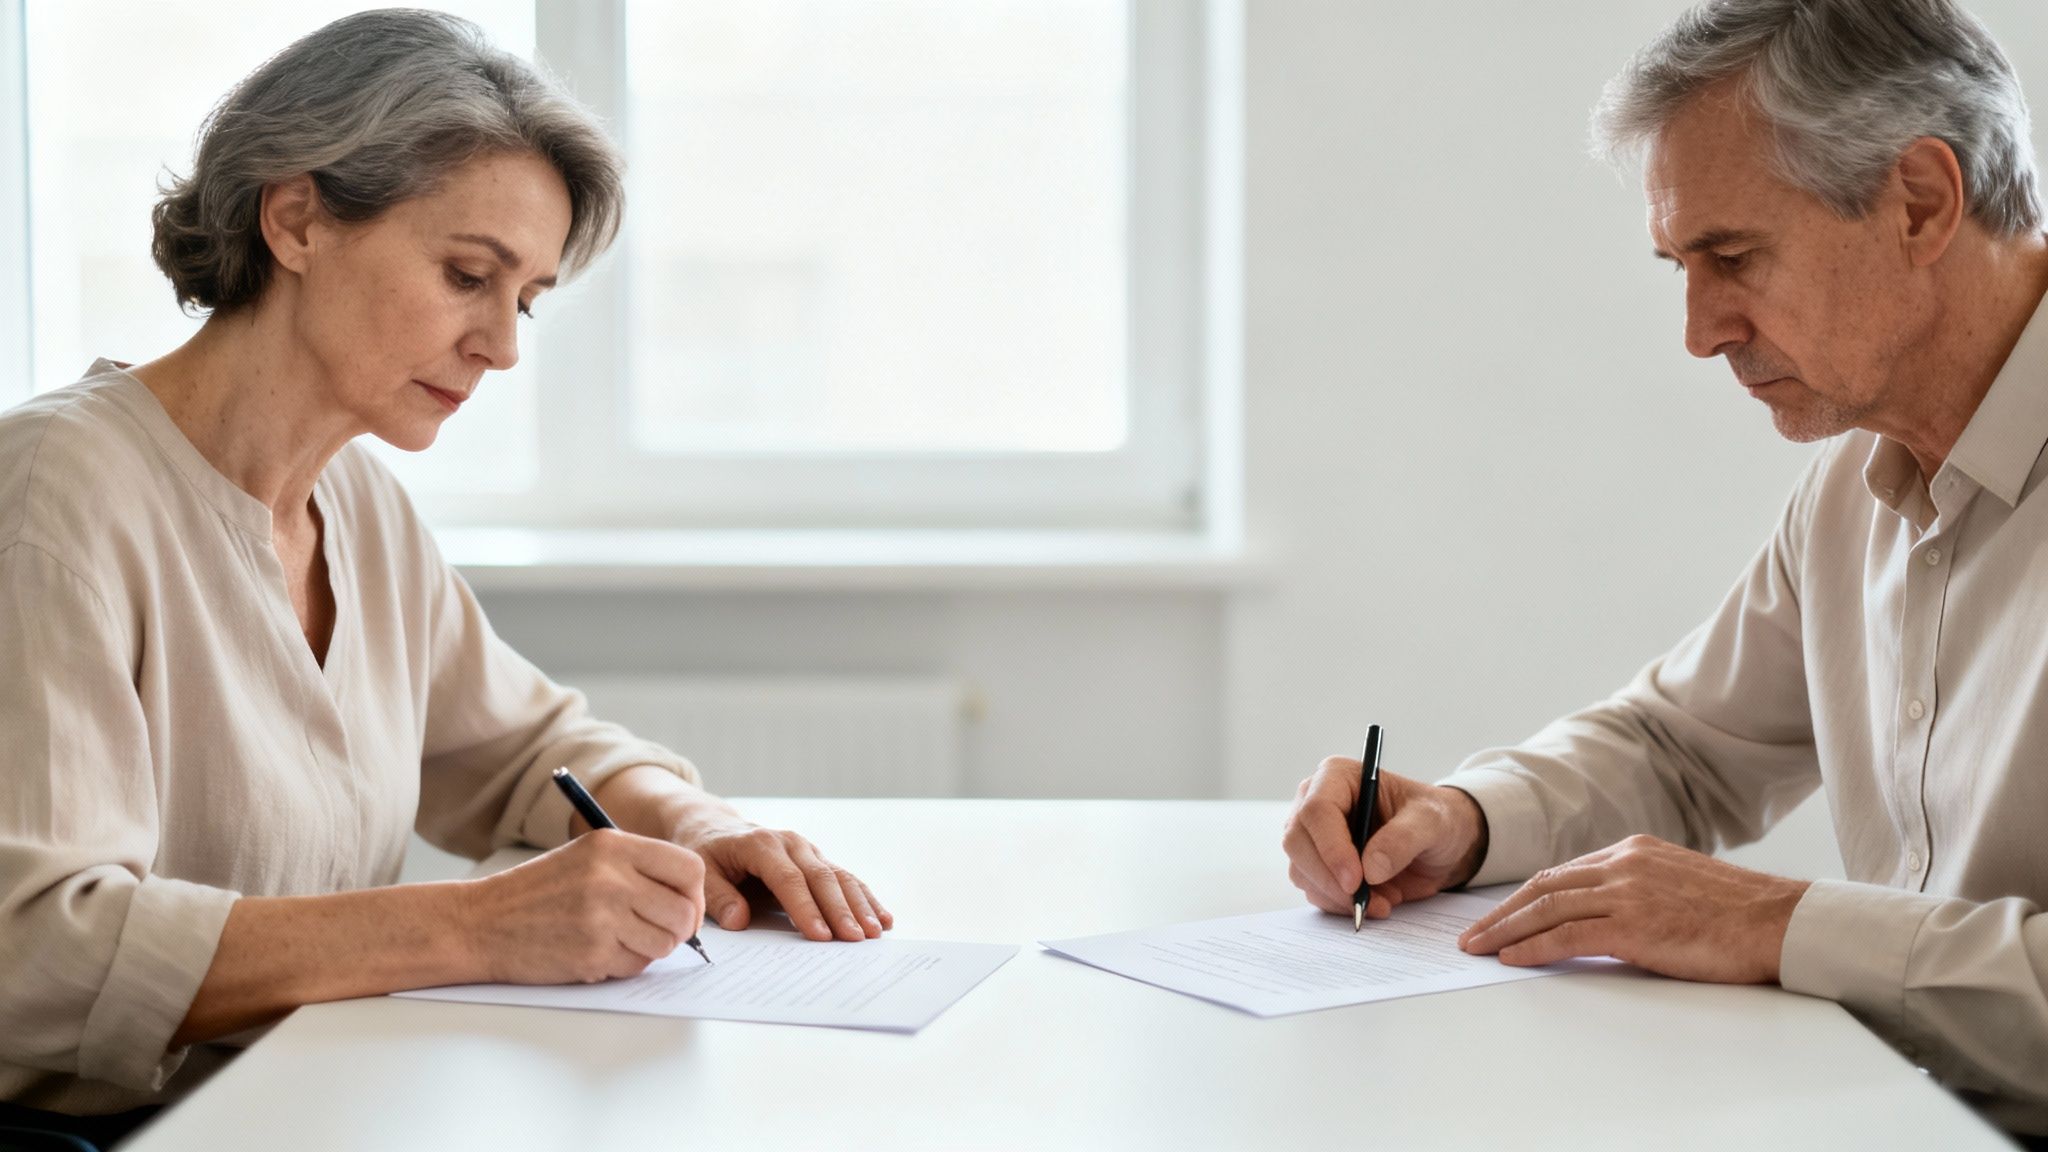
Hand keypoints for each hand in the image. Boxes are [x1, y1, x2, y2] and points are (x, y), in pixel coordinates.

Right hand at [461, 828, 705, 983]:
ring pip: (666, 942)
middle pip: (685, 911)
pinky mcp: (592, 954)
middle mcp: (611, 878)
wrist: (479, 923)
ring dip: (653, 948)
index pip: (690, 868)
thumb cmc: (535, 892)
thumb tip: (690, 896)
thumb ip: (636, 867)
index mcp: (613, 846)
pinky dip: (627, 963)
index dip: (694, 893)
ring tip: (623, 939)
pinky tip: (600, 951)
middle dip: (681, 928)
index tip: (684, 905)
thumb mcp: (586, 856)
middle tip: (661, 931)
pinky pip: (637, 965)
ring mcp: (602, 917)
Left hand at [677, 814, 893, 941]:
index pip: (788, 880)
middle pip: (821, 878)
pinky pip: (845, 879)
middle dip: (841, 911)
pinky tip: (882, 917)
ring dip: (860, 905)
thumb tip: (740, 921)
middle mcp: (792, 844)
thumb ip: (718, 896)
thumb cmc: (708, 853)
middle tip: (856, 939)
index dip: (805, 908)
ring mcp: (808, 850)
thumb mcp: (702, 871)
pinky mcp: (818, 860)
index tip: (820, 936)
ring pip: (840, 877)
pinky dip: (865, 898)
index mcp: (762, 845)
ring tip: (875, 932)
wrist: (714, 827)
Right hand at [1282, 758, 1487, 920]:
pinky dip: (1342, 904)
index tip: (1356, 880)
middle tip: (1367, 901)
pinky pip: (1314, 891)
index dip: (1331, 848)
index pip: (1316, 810)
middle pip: (1297, 843)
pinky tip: (1375, 900)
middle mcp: (1315, 802)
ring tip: (1385, 900)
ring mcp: (1313, 836)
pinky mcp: (1317, 865)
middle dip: (1330, 879)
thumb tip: (1370, 868)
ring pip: (1301, 871)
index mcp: (1338, 777)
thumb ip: (1404, 839)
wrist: (1439, 845)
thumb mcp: (1432, 822)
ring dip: (1339, 896)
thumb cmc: (1435, 819)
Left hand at [1457, 834, 1811, 982]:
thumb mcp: (1677, 885)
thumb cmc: (1738, 913)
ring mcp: (1627, 891)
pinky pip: (1568, 936)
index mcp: (1632, 851)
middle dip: (1501, 913)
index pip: (1562, 874)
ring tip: (1479, 949)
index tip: (1500, 915)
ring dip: (1505, 930)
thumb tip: (1600, 915)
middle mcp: (1623, 864)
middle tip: (1472, 934)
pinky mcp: (1635, 924)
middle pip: (1543, 887)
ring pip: (1547, 909)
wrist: (1779, 921)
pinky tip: (1512, 959)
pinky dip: (1534, 947)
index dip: (1524, 897)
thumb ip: (1637, 889)